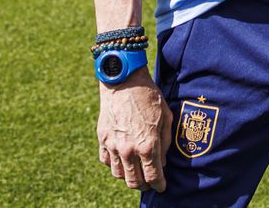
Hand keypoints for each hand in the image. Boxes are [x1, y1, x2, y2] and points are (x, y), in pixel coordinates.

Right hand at [97, 72, 172, 192]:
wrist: (124, 81)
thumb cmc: (149, 96)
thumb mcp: (166, 117)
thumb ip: (165, 142)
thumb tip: (162, 161)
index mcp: (148, 145)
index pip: (153, 176)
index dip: (159, 185)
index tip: (162, 187)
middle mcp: (129, 150)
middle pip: (134, 181)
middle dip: (144, 185)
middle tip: (150, 182)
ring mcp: (113, 146)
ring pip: (118, 175)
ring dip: (128, 176)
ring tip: (136, 171)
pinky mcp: (102, 139)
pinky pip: (106, 161)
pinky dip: (114, 164)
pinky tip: (122, 159)